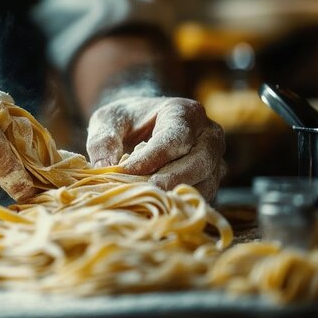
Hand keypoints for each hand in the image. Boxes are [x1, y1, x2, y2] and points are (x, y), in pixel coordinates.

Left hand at [86, 96, 225, 199]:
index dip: (150, 158)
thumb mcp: (107, 121)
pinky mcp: (210, 180)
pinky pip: (202, 196)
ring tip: (147, 199)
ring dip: (175, 194)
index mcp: (184, 112)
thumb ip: (103, 141)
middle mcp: (208, 134)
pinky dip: (180, 203)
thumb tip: (105, 169)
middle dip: (169, 180)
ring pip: (205, 183)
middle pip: (197, 162)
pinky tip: (157, 205)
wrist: (143, 125)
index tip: (125, 171)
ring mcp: (214, 159)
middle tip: (143, 191)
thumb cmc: (126, 121)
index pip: (174, 138)